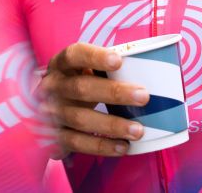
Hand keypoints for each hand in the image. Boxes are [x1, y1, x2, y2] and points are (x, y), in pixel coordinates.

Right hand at [39, 43, 148, 157]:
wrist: (45, 108)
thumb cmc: (77, 83)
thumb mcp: (82, 70)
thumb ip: (107, 69)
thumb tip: (156, 70)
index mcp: (61, 64)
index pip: (75, 54)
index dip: (95, 57)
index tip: (119, 61)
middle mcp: (53, 86)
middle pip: (80, 88)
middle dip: (114, 93)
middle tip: (144, 96)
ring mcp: (51, 112)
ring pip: (80, 118)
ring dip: (112, 125)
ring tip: (138, 130)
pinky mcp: (54, 136)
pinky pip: (77, 143)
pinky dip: (102, 146)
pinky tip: (123, 146)